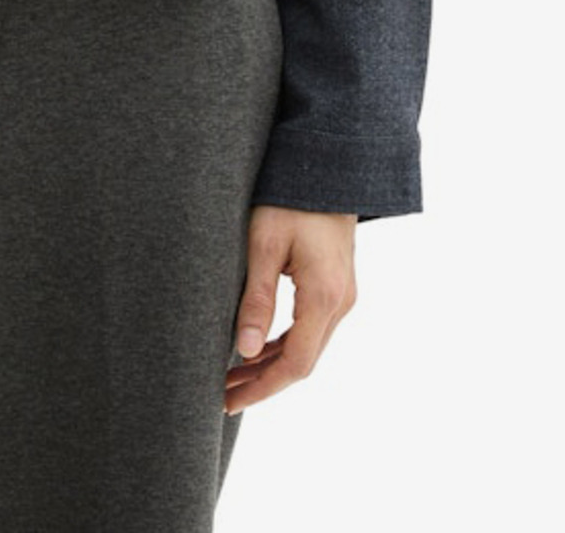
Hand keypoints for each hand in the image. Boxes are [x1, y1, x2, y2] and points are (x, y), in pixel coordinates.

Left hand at [225, 205, 357, 411]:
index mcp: (325, 297)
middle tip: (223, 393)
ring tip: (232, 375)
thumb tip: (244, 350)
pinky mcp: (336, 287)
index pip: (295, 363)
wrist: (329, 165)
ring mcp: (342, 296)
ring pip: (307, 346)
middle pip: (303, 361)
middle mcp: (341, 303)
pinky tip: (257, 347)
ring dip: (271, 364)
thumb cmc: (291, 198)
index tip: (229, 400)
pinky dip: (284, 344)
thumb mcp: (265, 244)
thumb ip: (257, 298)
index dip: (262, 387)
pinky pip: (311, 328)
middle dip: (262, 381)